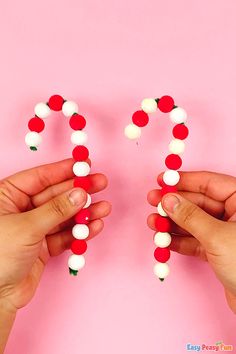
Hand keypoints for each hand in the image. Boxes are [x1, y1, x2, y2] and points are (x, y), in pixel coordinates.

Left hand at [0, 158, 110, 349]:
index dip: (63, 170)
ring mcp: (33, 228)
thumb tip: (80, 193)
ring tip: (104, 208)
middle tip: (100, 183)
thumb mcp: (27, 227)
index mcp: (7, 196)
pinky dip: (80, 231)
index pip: (40, 177)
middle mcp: (21, 209)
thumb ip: (56, 210)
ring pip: (63, 215)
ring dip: (84, 213)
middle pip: (55, 195)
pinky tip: (95, 226)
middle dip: (79, 191)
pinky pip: (65, 234)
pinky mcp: (43, 246)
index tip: (84, 164)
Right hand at [148, 171, 235, 313]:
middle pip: (198, 202)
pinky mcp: (219, 251)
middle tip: (153, 201)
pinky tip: (165, 240)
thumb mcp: (217, 236)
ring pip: (194, 222)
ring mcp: (226, 233)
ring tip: (153, 222)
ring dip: (172, 223)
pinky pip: (195, 240)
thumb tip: (169, 200)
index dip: (184, 180)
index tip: (163, 179)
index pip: (209, 183)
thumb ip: (190, 216)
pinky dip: (180, 241)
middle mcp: (235, 215)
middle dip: (174, 204)